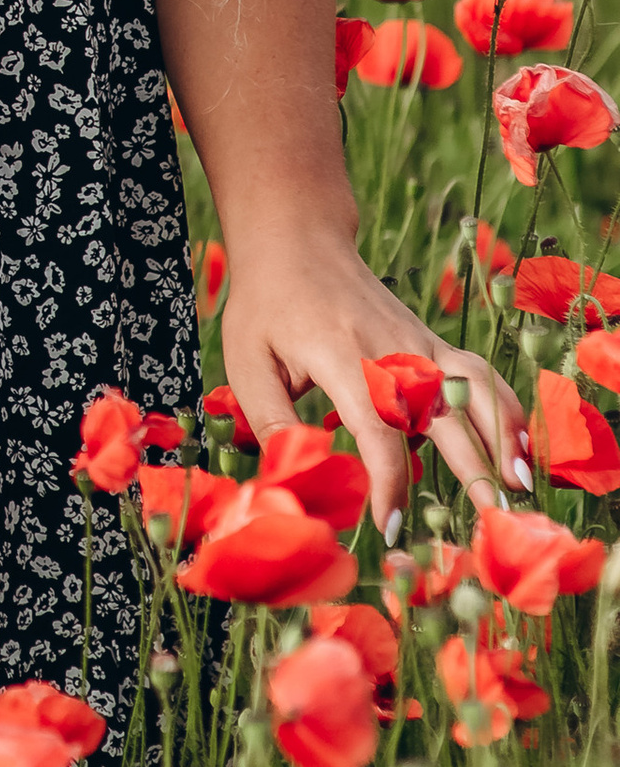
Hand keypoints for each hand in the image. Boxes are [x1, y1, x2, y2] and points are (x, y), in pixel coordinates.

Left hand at [220, 234, 530, 539]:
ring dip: (503, 435)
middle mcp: (392, 349)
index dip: (388, 482)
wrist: (297, 240)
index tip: (390, 525)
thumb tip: (296, 475)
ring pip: (476, 388)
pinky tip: (518, 445)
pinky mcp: (430, 340)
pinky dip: (505, 407)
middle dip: (472, 468)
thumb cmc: (267, 305)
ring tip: (520, 484)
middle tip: (493, 520)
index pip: (379, 429)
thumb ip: (271, 420)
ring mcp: (419, 341)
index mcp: (343, 357)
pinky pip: (477, 373)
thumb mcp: (246, 361)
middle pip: (444, 412)